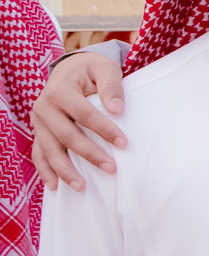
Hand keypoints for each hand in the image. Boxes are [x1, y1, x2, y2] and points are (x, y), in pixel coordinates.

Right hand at [32, 50, 125, 189]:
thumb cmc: (91, 70)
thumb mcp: (104, 68)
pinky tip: (55, 186)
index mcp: (59, 90)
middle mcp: (43, 107)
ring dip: (65, 170)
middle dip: (88, 154)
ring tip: (82, 187)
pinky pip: (39, 153)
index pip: (84, 114)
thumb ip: (111, 85)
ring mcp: (38, 122)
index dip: (104, 129)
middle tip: (111, 169)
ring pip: (49, 149)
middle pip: (66, 135)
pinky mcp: (38, 132)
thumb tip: (117, 109)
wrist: (68, 69)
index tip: (124, 143)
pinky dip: (45, 170)